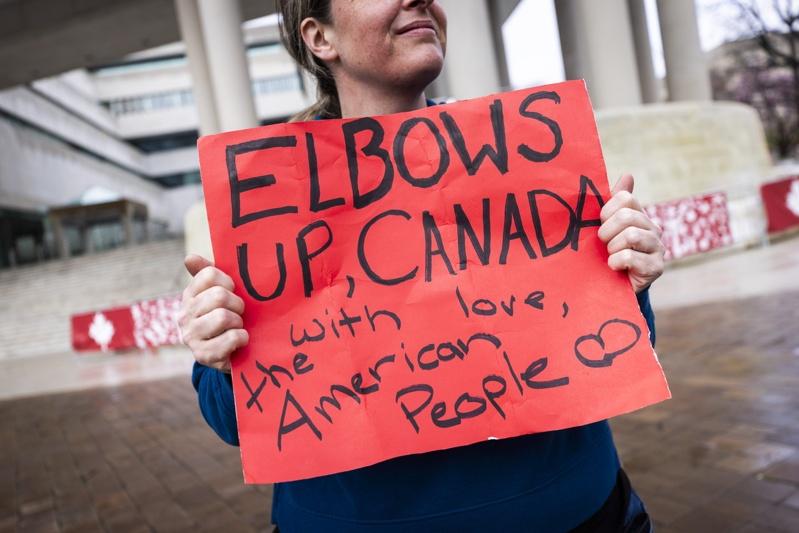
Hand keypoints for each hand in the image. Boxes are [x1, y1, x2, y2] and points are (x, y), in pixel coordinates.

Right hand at [177, 254, 248, 371]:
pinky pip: (230, 339)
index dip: (228, 282)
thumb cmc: (227, 315)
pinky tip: (240, 340)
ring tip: (237, 326)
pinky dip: (241, 338)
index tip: (233, 291)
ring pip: (223, 317)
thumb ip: (209, 273)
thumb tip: (189, 258)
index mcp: (190, 295)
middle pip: (219, 296)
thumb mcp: (221, 293)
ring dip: (238, 322)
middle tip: (239, 312)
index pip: (209, 275)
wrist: (228, 353)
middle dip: (237, 304)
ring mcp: (191, 336)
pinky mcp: (202, 355)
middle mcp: (185, 315)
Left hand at [598, 175, 664, 292]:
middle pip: (627, 216)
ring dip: (612, 248)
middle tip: (603, 243)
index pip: (626, 198)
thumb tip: (628, 175)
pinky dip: (616, 262)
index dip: (607, 210)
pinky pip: (630, 257)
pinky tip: (613, 267)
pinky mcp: (656, 267)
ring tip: (610, 256)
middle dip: (607, 231)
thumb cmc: (607, 253)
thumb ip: (613, 202)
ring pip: (631, 236)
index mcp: (639, 215)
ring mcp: (658, 248)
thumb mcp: (606, 227)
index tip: (600, 223)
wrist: (614, 287)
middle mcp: (653, 228)